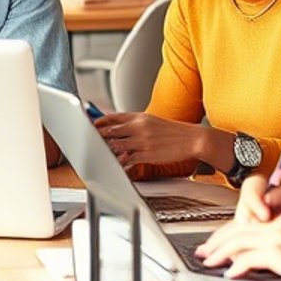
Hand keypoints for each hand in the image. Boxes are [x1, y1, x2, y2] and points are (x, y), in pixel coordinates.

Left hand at [94, 112, 222, 171]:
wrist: (192, 139)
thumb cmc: (174, 132)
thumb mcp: (153, 122)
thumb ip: (136, 125)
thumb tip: (120, 130)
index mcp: (140, 117)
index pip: (113, 117)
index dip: (99, 121)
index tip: (90, 124)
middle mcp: (139, 127)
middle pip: (110, 131)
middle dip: (98, 136)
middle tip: (89, 140)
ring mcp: (142, 141)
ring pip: (116, 145)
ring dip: (107, 150)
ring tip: (100, 154)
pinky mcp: (147, 154)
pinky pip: (127, 159)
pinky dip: (120, 162)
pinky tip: (116, 164)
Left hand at [192, 216, 280, 280]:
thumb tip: (278, 256)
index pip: (249, 225)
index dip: (230, 234)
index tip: (218, 243)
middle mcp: (278, 227)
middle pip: (238, 230)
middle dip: (217, 241)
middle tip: (204, 251)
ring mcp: (278, 239)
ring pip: (239, 241)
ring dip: (220, 252)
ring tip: (208, 261)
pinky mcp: (280, 253)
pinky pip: (249, 257)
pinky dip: (236, 265)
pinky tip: (229, 272)